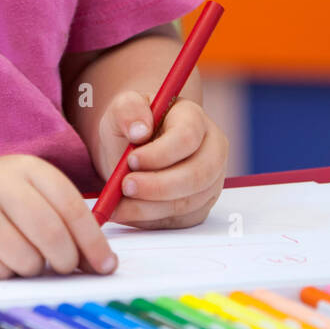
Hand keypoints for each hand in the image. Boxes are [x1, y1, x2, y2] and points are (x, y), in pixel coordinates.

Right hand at [0, 153, 118, 278]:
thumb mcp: (30, 192)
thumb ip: (65, 218)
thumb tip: (101, 261)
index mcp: (25, 168)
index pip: (71, 206)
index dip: (93, 241)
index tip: (106, 265)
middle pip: (51, 234)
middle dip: (67, 261)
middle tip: (66, 267)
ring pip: (26, 260)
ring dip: (32, 267)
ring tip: (18, 252)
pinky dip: (3, 272)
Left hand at [93, 90, 228, 228]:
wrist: (132, 148)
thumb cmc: (132, 125)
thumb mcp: (122, 108)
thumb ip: (128, 111)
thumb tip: (139, 131)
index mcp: (194, 119)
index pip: (187, 138)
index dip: (160, 153)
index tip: (131, 160)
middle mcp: (211, 151)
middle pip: (196, 175)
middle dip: (157, 186)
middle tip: (125, 186)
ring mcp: (210, 181)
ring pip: (188, 203)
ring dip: (150, 207)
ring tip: (118, 204)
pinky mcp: (200, 207)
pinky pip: (180, 220)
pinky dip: (151, 220)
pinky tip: (128, 212)